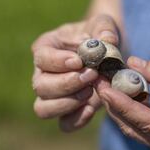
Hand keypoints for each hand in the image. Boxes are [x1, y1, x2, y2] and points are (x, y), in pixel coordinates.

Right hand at [31, 15, 119, 131]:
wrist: (108, 53)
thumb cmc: (99, 35)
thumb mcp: (102, 25)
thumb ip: (104, 29)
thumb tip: (107, 40)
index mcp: (46, 47)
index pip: (41, 57)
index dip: (57, 62)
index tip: (78, 61)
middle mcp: (42, 73)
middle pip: (40, 86)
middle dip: (66, 83)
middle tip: (91, 75)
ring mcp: (51, 95)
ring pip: (43, 108)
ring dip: (67, 103)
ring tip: (91, 91)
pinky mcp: (66, 111)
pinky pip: (64, 124)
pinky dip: (76, 120)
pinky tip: (92, 108)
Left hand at [94, 57, 149, 149]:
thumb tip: (131, 64)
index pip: (148, 123)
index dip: (123, 106)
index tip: (104, 88)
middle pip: (136, 128)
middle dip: (114, 104)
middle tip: (97, 80)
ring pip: (135, 128)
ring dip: (117, 106)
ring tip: (103, 82)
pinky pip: (141, 124)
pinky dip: (128, 107)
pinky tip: (118, 89)